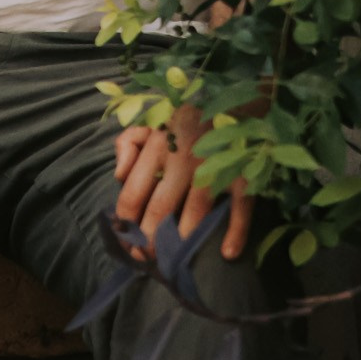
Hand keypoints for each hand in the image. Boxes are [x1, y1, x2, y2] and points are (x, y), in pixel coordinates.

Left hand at [113, 102, 250, 259]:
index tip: (124, 241)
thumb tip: (118, 177)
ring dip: (182, 241)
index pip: (132, 191)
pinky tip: (228, 253)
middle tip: (145, 259)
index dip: (125, 222)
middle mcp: (183, 157)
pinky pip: (240, 206)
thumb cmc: (185, 117)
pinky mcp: (243, 173)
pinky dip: (236, 232)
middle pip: (160, 209)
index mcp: (157, 144)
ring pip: (195, 212)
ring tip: (172, 262)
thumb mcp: (150, 120)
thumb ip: (127, 144)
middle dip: (149, 240)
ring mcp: (214, 165)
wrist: (235, 97)